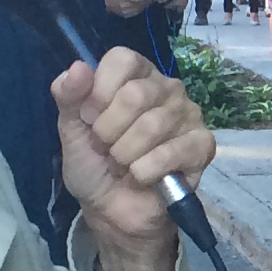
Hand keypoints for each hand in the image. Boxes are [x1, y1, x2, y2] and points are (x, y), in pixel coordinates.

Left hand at [57, 46, 213, 270]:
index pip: (123, 59)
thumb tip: (77, 68)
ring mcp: (189, 115)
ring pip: (153, 125)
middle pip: (136, 94)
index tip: (89, 118)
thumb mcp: (71, 130)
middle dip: (109, 130)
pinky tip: (142, 177)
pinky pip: (172, 152)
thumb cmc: (94, 165)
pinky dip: (146, 170)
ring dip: (125, 154)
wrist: (112, 211)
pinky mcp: (203, 145)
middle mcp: (167, 88)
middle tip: (106, 148)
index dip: (100, 90)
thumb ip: (68, 96)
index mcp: (136, 76)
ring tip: (122, 164)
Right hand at [102, 0, 152, 18]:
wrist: (104, 2)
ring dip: (145, 5)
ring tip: (148, 1)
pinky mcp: (126, 15)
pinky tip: (142, 5)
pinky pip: (137, 12)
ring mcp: (126, 12)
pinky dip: (141, 8)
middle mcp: (126, 5)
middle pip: (142, 4)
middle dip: (148, 1)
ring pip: (140, 9)